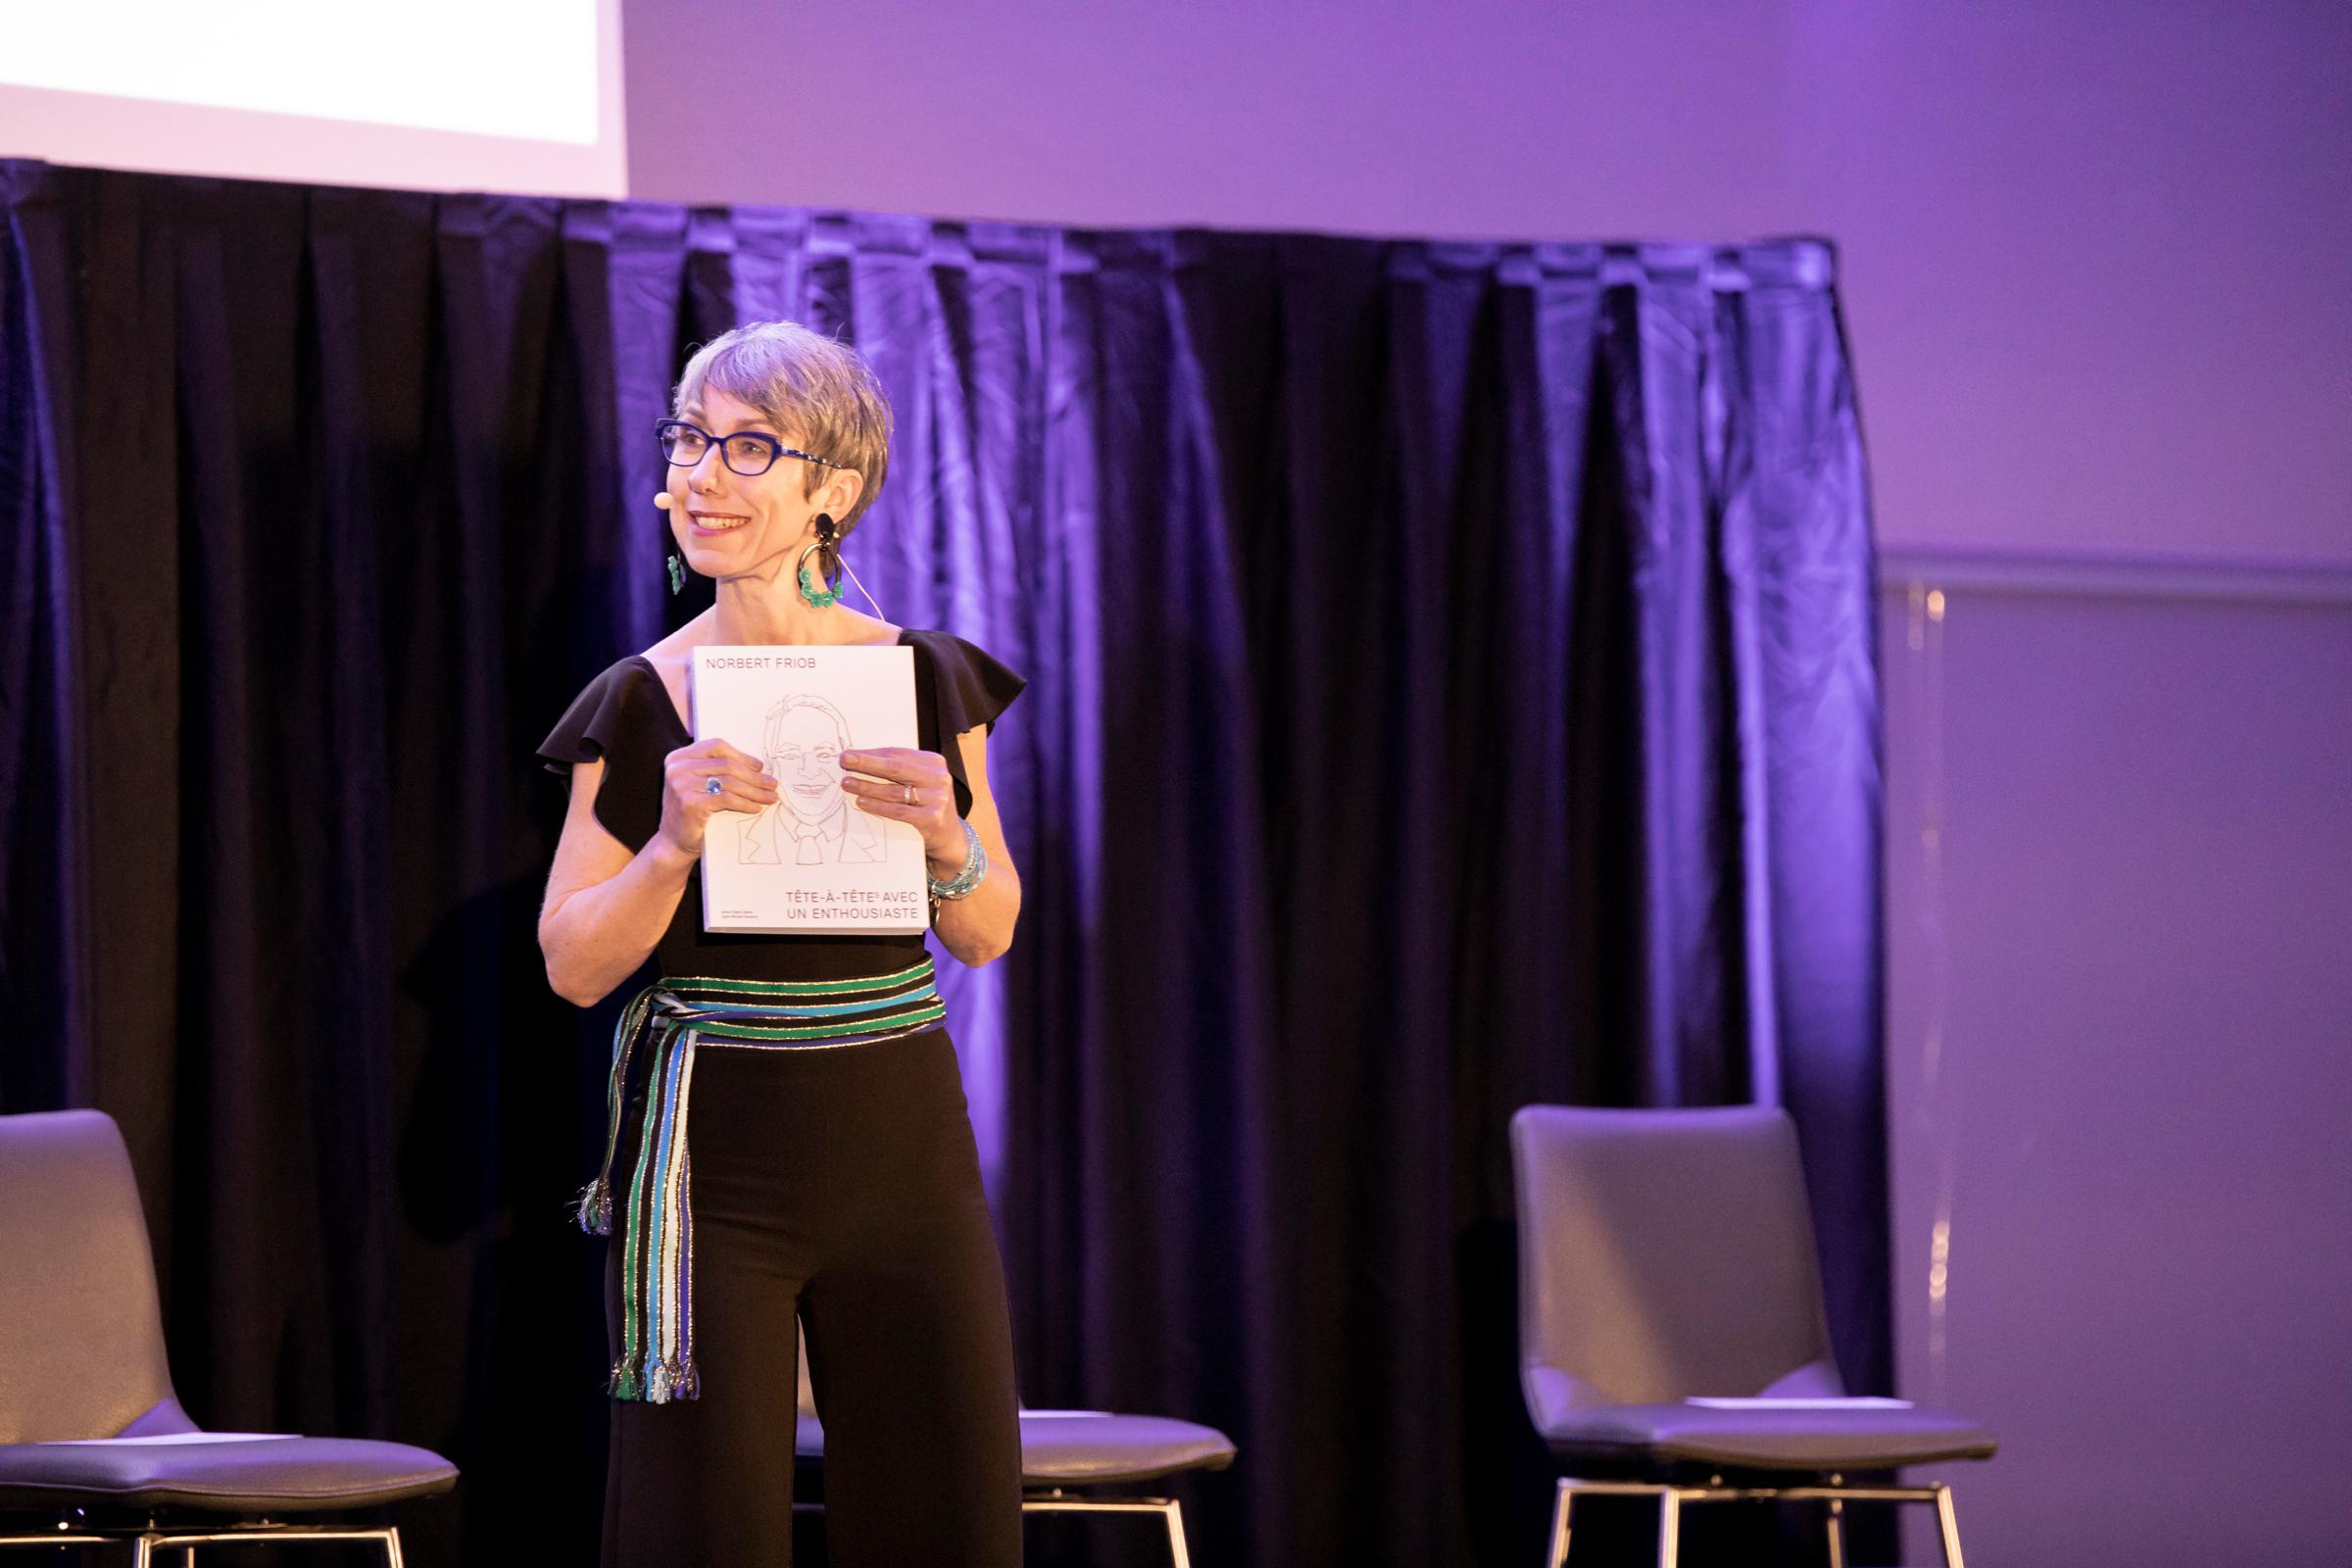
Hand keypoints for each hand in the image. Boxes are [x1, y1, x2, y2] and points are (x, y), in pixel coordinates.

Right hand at [658, 739, 777, 857]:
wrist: (673, 842)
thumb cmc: (691, 812)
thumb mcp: (698, 783)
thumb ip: (716, 770)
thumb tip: (757, 766)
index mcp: (678, 757)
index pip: (716, 746)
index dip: (741, 756)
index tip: (759, 767)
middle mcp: (677, 768)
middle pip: (726, 764)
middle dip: (753, 776)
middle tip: (772, 784)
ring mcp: (682, 785)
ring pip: (730, 781)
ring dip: (755, 790)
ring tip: (770, 797)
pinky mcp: (691, 803)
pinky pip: (727, 798)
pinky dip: (745, 803)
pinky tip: (756, 808)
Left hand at [839, 748, 962, 866]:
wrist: (949, 836)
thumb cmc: (927, 804)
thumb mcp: (920, 781)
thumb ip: (899, 771)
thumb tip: (861, 760)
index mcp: (934, 762)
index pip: (897, 753)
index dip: (871, 753)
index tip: (850, 754)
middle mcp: (938, 777)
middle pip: (895, 767)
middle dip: (867, 763)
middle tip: (845, 761)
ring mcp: (937, 798)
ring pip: (893, 790)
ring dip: (867, 786)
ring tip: (847, 783)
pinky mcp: (931, 818)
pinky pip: (898, 811)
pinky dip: (877, 806)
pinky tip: (862, 802)